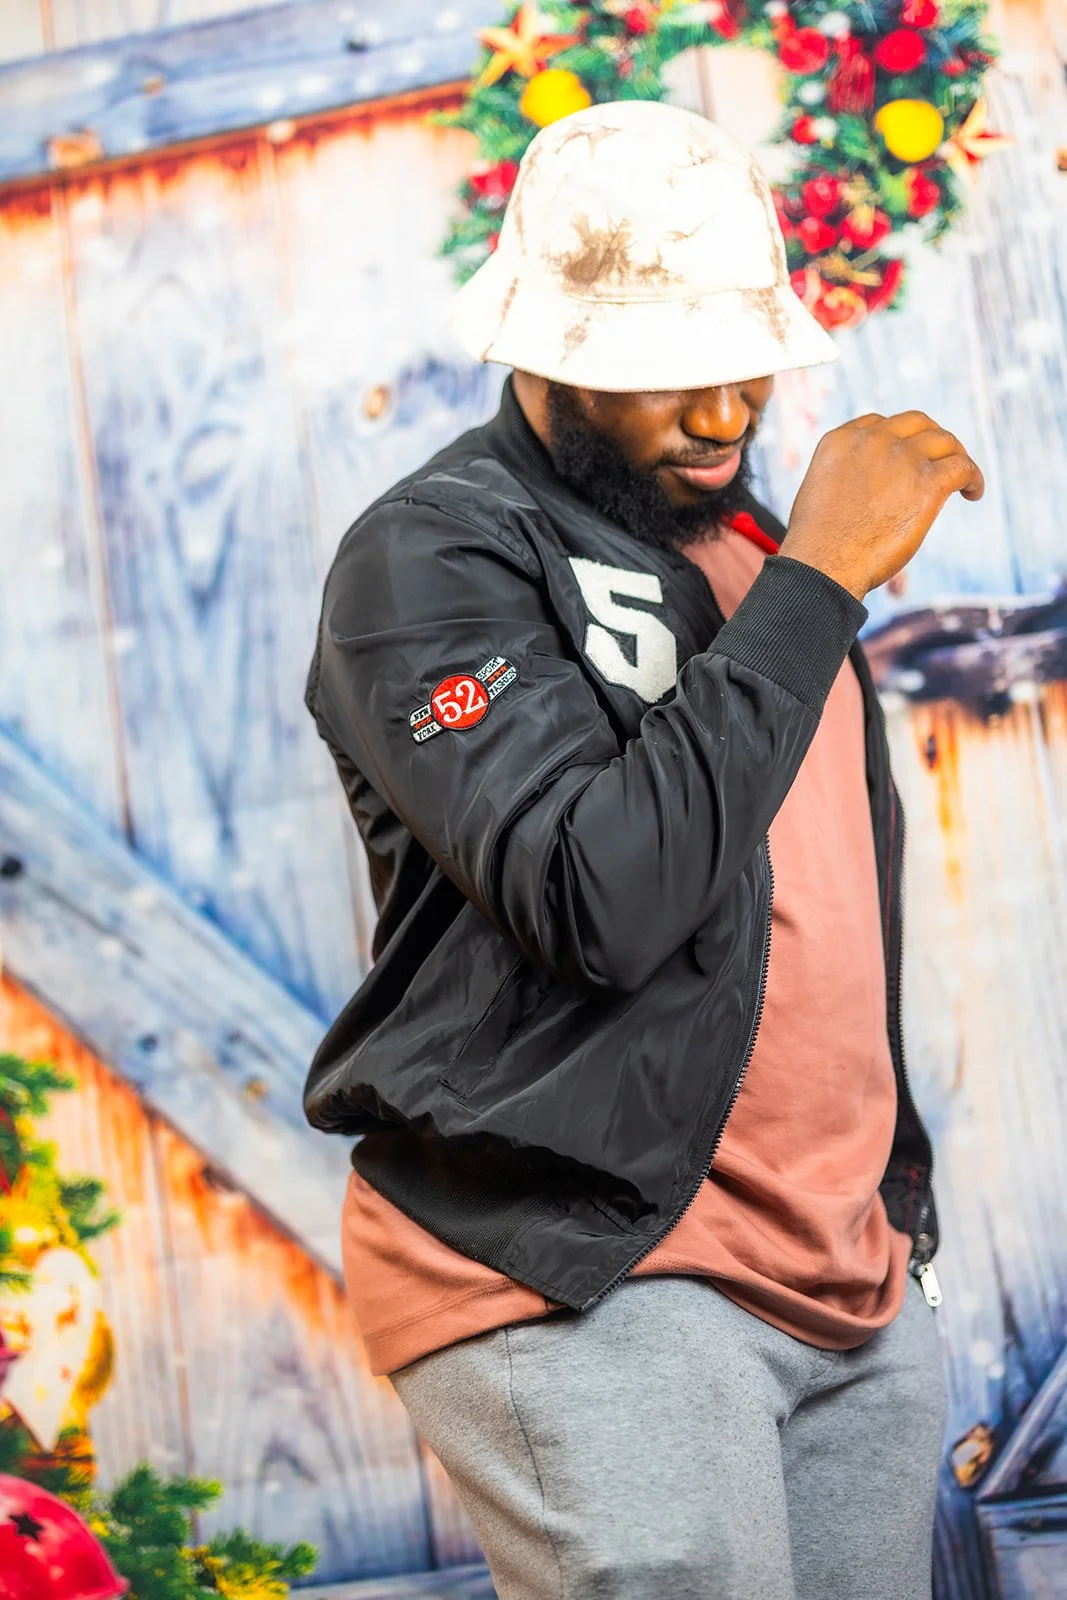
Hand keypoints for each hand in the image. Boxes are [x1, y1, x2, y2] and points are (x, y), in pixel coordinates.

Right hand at [779, 412, 984, 600]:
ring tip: (963, 480)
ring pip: (945, 441)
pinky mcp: (926, 482)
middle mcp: (872, 440)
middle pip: (917, 423)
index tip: (909, 456)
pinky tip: (972, 493)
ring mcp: (901, 457)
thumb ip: (844, 478)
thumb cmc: (816, 546)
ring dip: (957, 457)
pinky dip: (973, 477)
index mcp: (841, 440)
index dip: (901, 438)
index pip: (880, 423)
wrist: (822, 565)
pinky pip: (962, 467)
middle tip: (941, 461)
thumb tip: (863, 491)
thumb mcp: (818, 494)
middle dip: (932, 440)